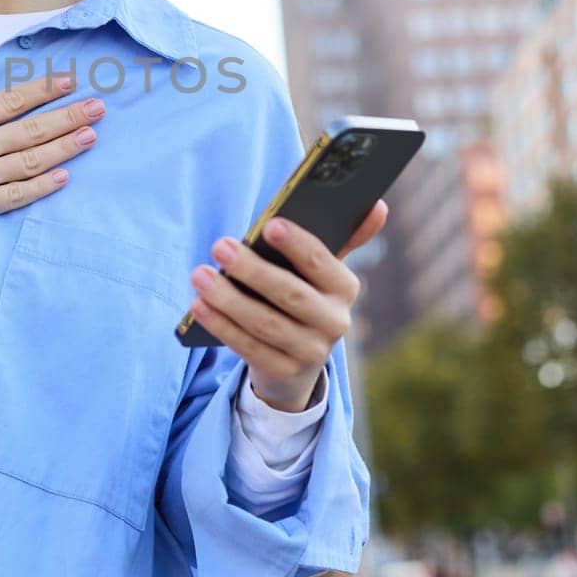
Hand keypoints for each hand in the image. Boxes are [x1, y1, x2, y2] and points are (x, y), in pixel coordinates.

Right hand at [0, 44, 104, 264]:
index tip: (69, 81)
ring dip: (65, 147)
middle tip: (99, 107)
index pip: (11, 101)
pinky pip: (17, 195)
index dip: (43, 90)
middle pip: (32, 129)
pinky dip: (42, 186)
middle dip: (68, 116)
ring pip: (32, 160)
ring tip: (92, 136)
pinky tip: (64, 177)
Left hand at [186, 201, 387, 411]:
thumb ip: (343, 237)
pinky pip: (248, 348)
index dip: (297, 244)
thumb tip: (378, 204)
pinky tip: (198, 306)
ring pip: (265, 323)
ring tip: (199, 275)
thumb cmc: (303, 294)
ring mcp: (309, 351)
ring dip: (228, 299)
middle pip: (289, 294)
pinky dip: (221, 325)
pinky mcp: (282, 372)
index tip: (270, 224)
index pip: (322, 263)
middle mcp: (334, 322)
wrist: (297, 360)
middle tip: (219, 246)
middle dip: (252, 270)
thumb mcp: (320, 270)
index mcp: (344, 288)